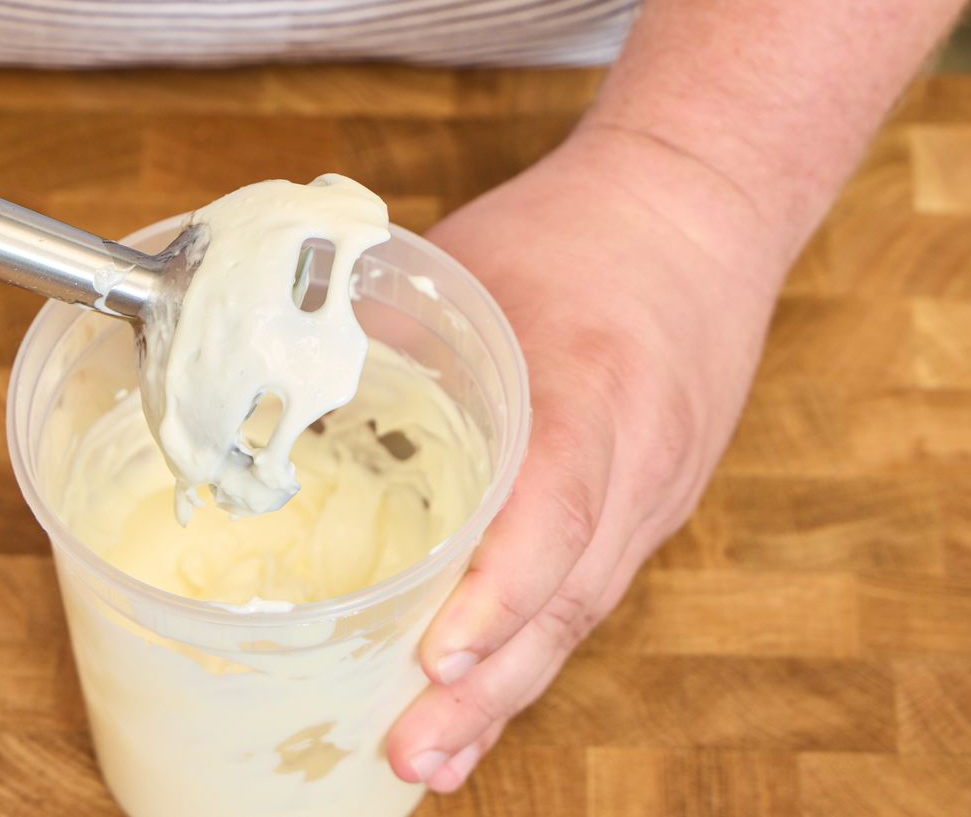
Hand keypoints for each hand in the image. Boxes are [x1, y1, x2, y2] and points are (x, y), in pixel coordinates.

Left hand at [386, 126, 790, 791]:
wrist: (699, 211)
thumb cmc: (578, 231)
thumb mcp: (474, 262)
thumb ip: (386, 330)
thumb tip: (271, 386)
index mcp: (590, 385)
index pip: (556, 511)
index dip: (499, 593)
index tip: (436, 657)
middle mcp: (634, 460)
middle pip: (567, 596)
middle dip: (487, 687)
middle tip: (406, 752)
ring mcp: (650, 494)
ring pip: (577, 613)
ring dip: (505, 693)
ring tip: (427, 759)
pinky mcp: (645, 508)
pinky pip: (586, 593)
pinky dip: (529, 652)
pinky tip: (479, 701)